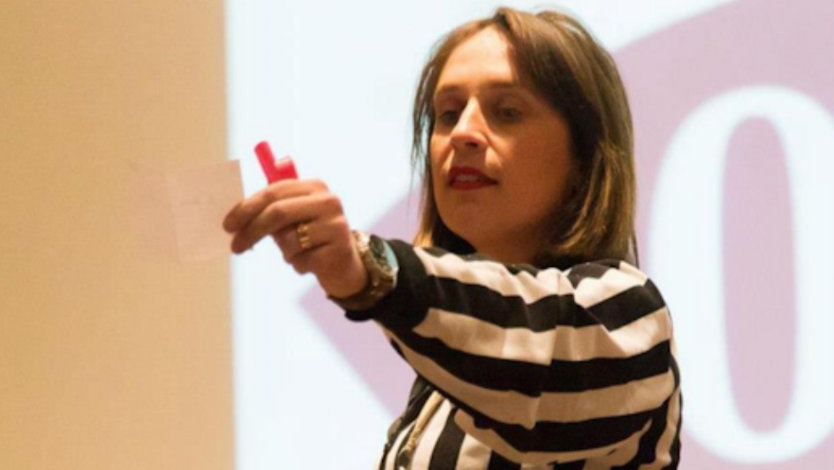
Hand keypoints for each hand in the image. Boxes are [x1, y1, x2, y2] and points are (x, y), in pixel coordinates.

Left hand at [222, 179, 367, 298]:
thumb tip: (235, 218)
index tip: (228, 225)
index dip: (246, 208)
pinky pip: (300, 259)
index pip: (273, 192)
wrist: (346, 265)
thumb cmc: (311, 238)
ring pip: (288, 240)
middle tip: (236, 247)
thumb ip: (270, 211)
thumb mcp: (292, 219)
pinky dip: (298, 264)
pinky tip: (311, 262)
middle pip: (278, 212)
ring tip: (298, 253)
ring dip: (284, 252)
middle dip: (252, 231)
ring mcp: (335, 224)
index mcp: (314, 186)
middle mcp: (328, 201)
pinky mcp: (338, 249)